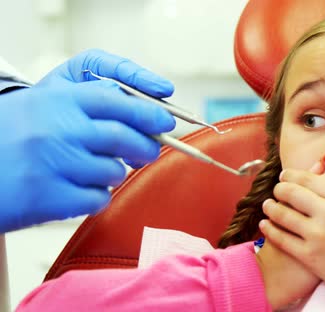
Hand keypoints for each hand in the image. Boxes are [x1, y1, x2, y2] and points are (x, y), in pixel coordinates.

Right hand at [0, 49, 175, 231]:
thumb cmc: (11, 137)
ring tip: (90, 170)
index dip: (147, 112)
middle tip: (148, 152)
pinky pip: (98, 198)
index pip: (117, 101)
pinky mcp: (50, 197)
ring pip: (114, 170)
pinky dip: (96, 196)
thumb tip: (140, 112)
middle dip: (145, 147)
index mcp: (56, 101)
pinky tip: (77, 190)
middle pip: (125, 137)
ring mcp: (54, 164)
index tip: (165, 122)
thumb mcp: (40, 104)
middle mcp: (57, 129)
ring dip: (113, 173)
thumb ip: (85, 103)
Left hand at [260, 163, 324, 302]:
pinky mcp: (309, 255)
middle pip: (293, 194)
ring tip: (268, 205)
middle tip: (276, 188)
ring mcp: (317, 235)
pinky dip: (270, 230)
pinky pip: (282, 239)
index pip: (310, 180)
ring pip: (283, 215)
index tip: (286, 175)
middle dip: (280, 188)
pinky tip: (265, 225)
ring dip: (271, 207)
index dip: (293, 175)